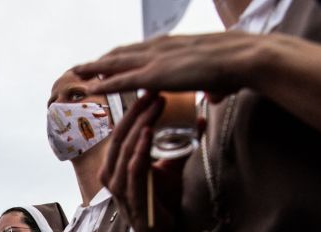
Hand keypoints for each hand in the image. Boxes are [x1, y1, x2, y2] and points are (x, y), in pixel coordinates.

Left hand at [72, 31, 264, 100]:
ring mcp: (156, 60)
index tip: (109, 60)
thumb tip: (214, 95)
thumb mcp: (219, 78)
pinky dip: (105, 84)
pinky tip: (91, 87)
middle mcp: (160, 47)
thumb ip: (212, 87)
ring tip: (77, 72)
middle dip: (101, 60)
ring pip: (115, 63)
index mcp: (174, 45)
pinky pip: (122, 80)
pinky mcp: (155, 74)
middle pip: (122, 53)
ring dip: (95, 68)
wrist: (243, 58)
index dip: (123, 56)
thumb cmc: (237, 68)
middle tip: (83, 65)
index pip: (141, 49)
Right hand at [98, 93, 186, 231]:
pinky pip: (133, 170)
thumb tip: (198, 121)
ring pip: (125, 149)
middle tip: (154, 90)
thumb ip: (178, 147)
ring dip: (140, 124)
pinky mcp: (131, 199)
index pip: (121, 131)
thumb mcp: (169, 170)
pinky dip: (140, 150)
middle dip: (137, 111)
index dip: (135, 110)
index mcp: (115, 166)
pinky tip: (148, 133)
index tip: (151, 90)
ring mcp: (119, 189)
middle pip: (120, 135)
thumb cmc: (162, 204)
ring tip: (155, 105)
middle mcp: (111, 175)